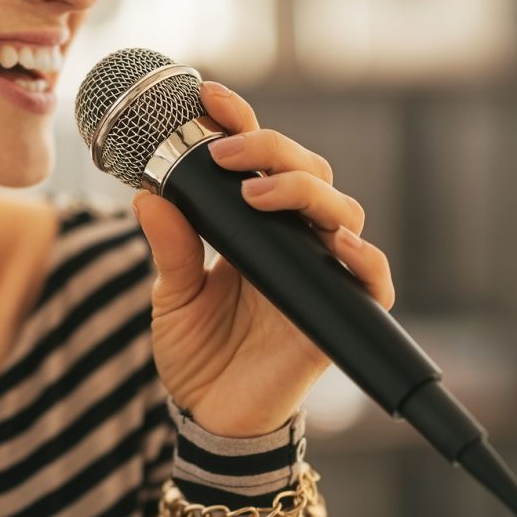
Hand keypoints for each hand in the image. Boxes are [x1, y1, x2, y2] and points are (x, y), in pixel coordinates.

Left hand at [133, 80, 395, 437]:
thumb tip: (147, 194)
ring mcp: (318, 274)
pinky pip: (369, 280)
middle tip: (226, 152)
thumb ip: (171, 248)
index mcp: (252, 230)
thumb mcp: (173, 296)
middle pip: (307, 173)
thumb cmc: (198, 354)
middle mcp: (292, 243)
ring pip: (341, 211)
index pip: (258, 163)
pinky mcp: (338, 315)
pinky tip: (335, 243)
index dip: (243, 126)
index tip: (210, 98)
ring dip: (307, 192)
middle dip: (271, 150)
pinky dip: (361, 258)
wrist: (213, 418)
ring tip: (260, 194)